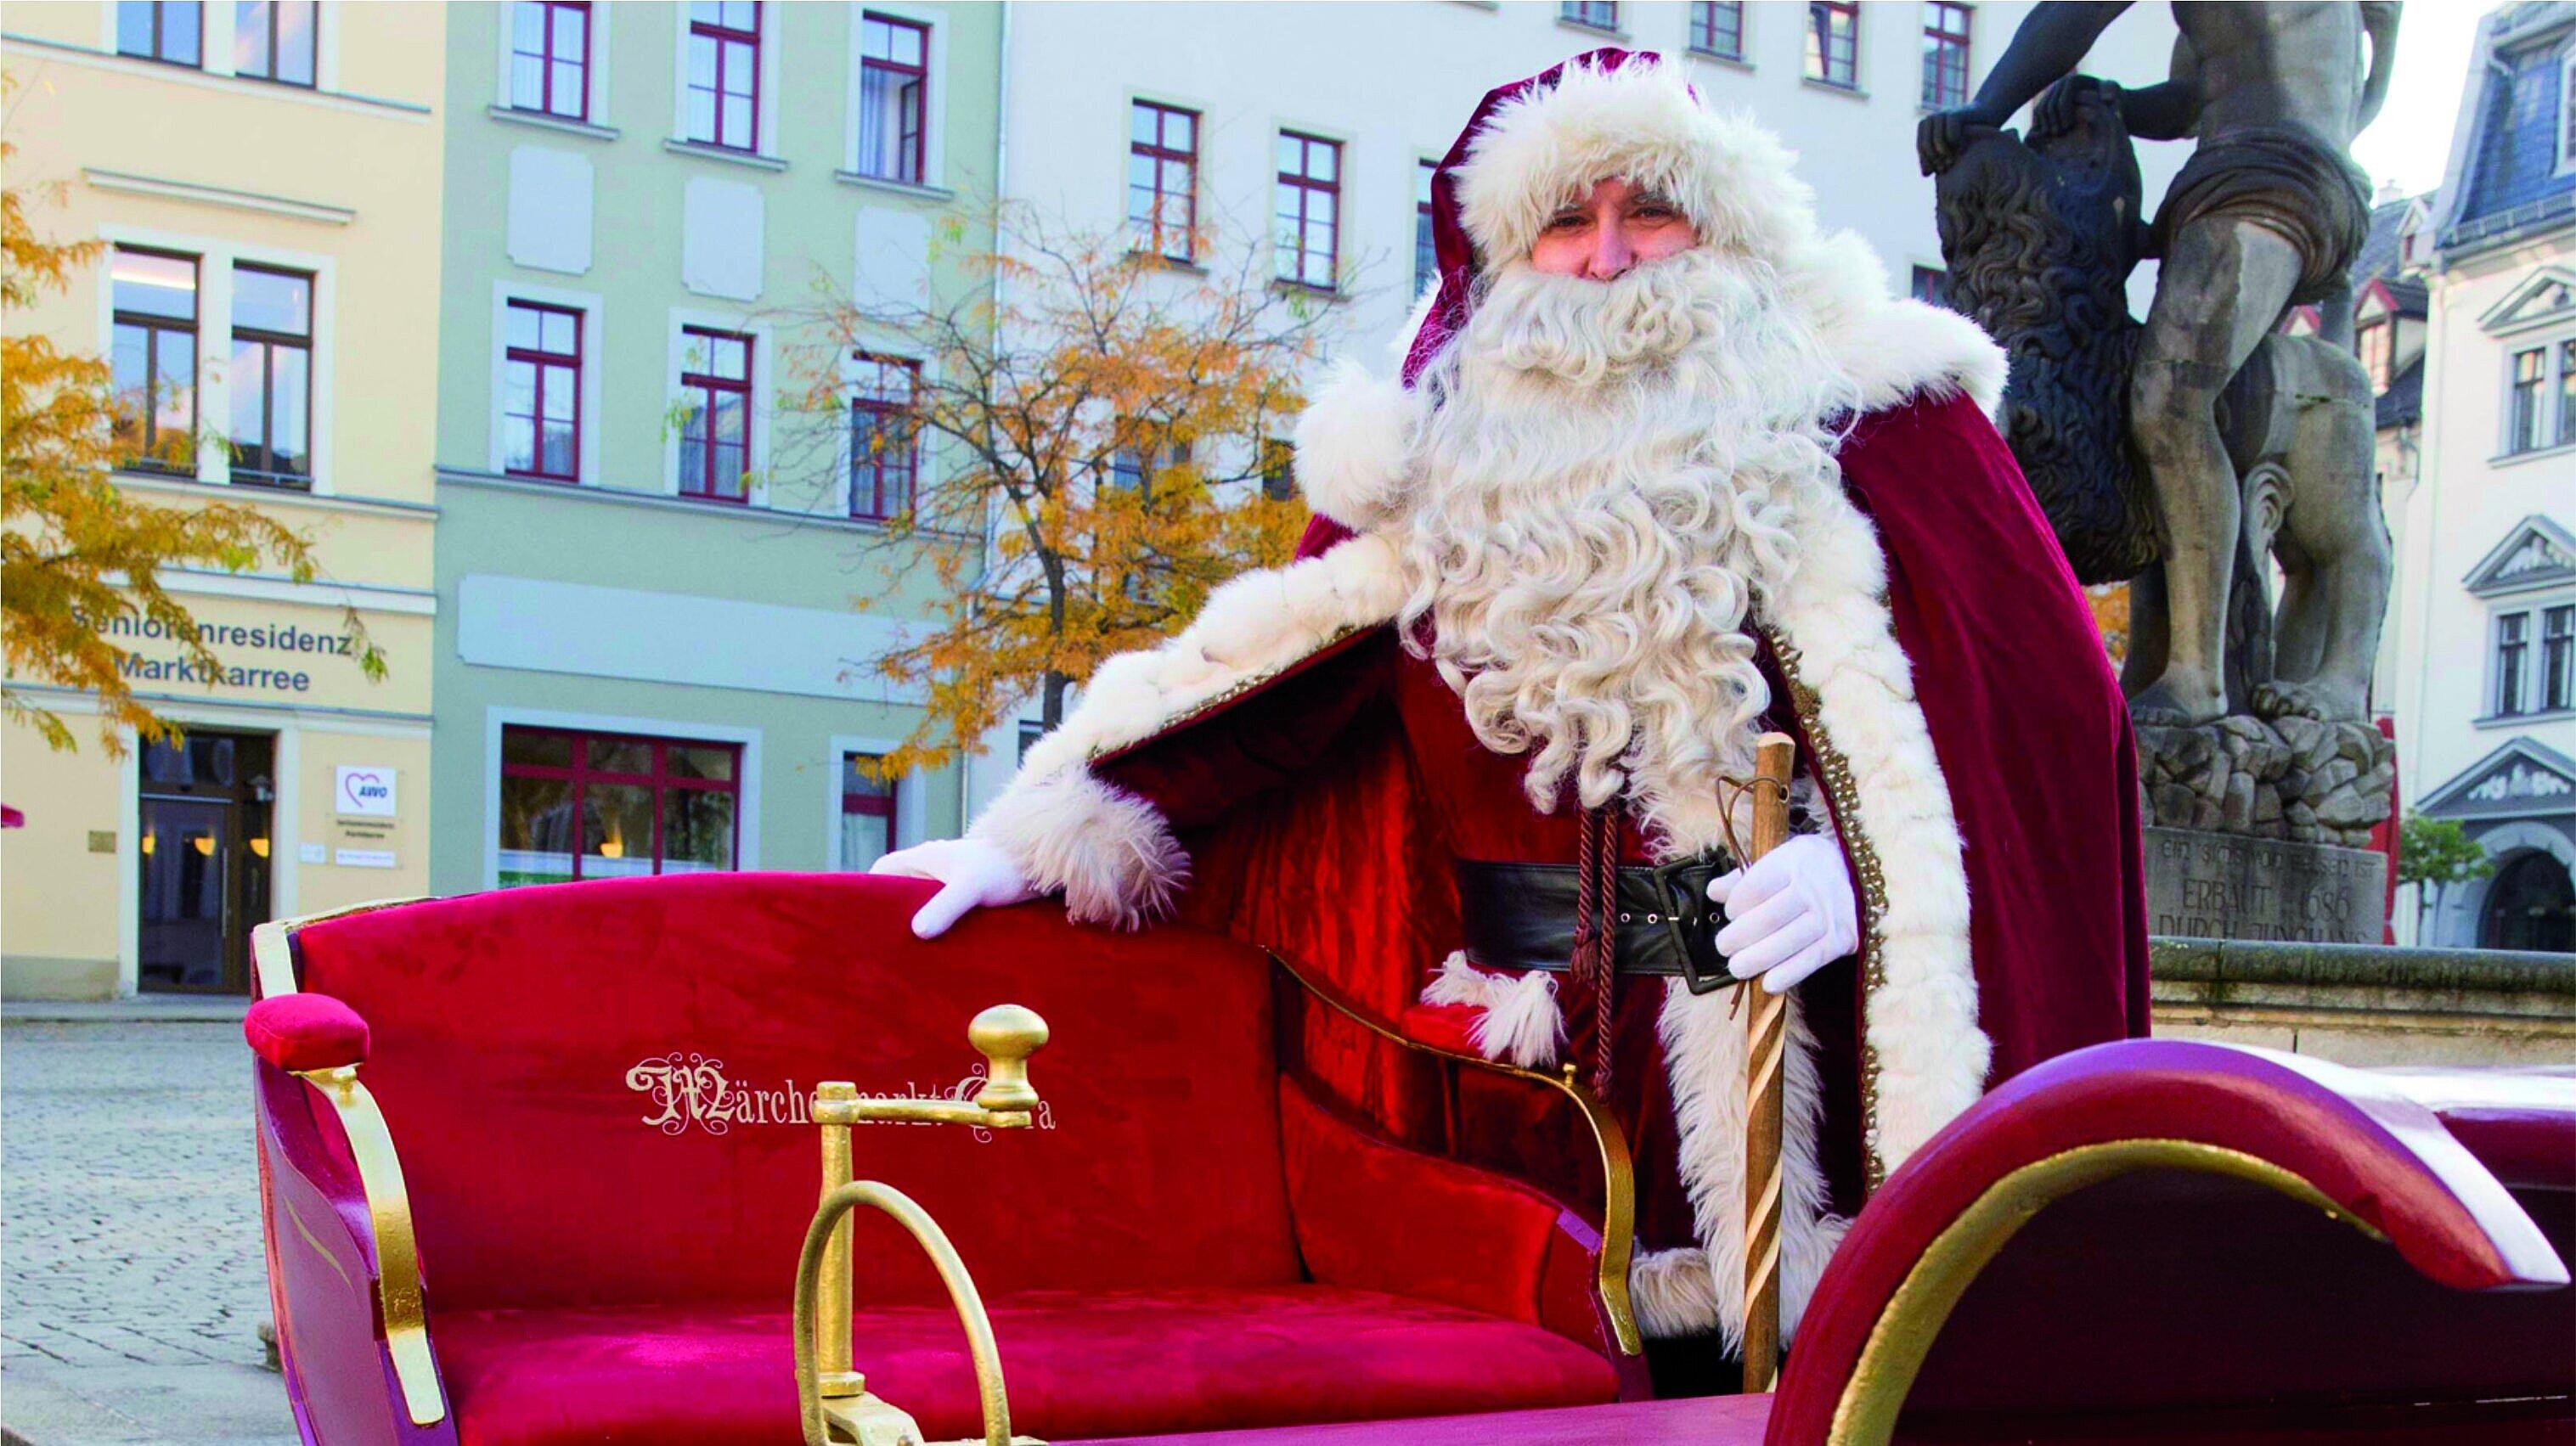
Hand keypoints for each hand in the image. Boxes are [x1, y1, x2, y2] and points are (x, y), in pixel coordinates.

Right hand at [869, 838, 1038, 939]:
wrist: (1043, 866)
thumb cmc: (1005, 869)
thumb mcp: (972, 887)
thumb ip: (946, 907)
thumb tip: (918, 932)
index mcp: (926, 858)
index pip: (883, 870)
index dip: (868, 890)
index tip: (862, 919)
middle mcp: (934, 868)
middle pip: (900, 890)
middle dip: (891, 914)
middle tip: (882, 946)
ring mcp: (951, 882)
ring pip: (923, 903)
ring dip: (917, 923)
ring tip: (908, 955)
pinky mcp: (968, 896)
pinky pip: (943, 912)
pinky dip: (937, 927)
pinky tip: (939, 952)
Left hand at [1706, 833, 1857, 994]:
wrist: (1860, 876)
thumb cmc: (1808, 869)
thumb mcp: (1779, 859)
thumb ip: (1745, 877)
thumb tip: (1714, 892)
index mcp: (1793, 861)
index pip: (1756, 886)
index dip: (1736, 904)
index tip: (1729, 913)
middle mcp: (1813, 887)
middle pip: (1769, 918)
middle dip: (1739, 936)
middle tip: (1724, 946)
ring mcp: (1829, 915)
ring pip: (1788, 941)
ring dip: (1757, 959)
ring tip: (1737, 967)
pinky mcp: (1842, 939)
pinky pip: (1811, 960)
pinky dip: (1788, 974)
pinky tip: (1767, 984)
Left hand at [1915, 104, 2002, 175]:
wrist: (1984, 115)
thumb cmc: (1965, 135)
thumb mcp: (1947, 149)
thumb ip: (1935, 160)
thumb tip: (1924, 174)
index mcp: (1924, 126)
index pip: (1921, 149)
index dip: (1928, 162)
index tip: (1940, 171)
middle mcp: (1930, 118)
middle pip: (1926, 146)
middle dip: (1937, 159)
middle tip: (1948, 166)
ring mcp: (1941, 114)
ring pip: (1938, 141)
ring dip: (1947, 153)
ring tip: (1955, 158)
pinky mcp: (1954, 114)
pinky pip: (1951, 135)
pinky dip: (1957, 144)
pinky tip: (1963, 147)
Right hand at [2031, 74, 2111, 142]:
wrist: (2101, 95)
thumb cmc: (2109, 96)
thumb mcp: (2113, 92)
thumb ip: (2111, 94)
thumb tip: (2108, 98)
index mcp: (2073, 81)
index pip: (2062, 100)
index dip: (2064, 116)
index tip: (2069, 128)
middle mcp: (2060, 84)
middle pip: (2049, 105)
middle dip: (2053, 121)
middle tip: (2060, 135)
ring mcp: (2053, 91)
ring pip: (2041, 109)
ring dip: (2045, 124)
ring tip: (2055, 135)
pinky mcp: (2048, 99)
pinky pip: (2039, 111)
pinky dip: (2041, 123)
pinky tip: (2049, 133)